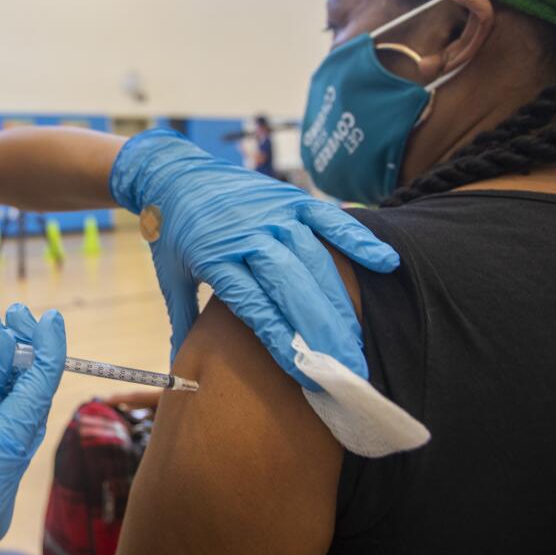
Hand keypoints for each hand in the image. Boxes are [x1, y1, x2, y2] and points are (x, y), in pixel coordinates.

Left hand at [110, 129, 398, 388]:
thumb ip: (183, 324)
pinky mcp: (290, 196)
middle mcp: (247, 234)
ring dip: (339, 302)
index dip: (283, 343)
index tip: (307, 377)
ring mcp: (272, 213)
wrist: (172, 172)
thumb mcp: (170, 278)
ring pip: (314, 260)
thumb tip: (179, 382)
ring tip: (358, 342)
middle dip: (322, 333)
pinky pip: (329, 217)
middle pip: (291, 287)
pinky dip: (357, 238)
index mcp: (214, 258)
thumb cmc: (173, 233)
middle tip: (347, 372)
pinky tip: (385, 263)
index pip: (256, 307)